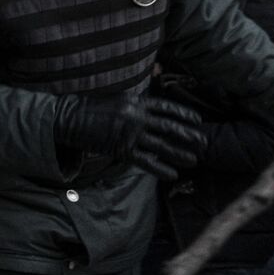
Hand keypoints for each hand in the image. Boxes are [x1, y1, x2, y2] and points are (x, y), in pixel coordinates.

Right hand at [53, 95, 206, 180]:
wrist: (69, 117)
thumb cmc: (92, 108)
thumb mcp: (118, 99)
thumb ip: (136, 104)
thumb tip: (151, 108)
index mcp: (137, 101)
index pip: (167, 108)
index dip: (184, 114)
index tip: (197, 121)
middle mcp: (137, 116)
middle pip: (169, 127)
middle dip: (188, 135)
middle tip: (204, 142)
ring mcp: (130, 134)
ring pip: (161, 146)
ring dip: (180, 153)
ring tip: (194, 160)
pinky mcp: (121, 149)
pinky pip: (145, 161)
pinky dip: (160, 169)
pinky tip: (172, 175)